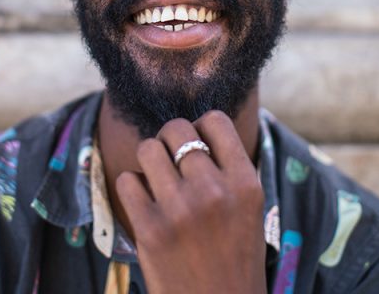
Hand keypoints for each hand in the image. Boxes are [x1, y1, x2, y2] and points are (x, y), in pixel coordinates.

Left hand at [116, 111, 266, 293]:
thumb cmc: (235, 258)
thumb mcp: (251, 209)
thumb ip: (230, 172)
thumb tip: (198, 132)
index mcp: (245, 183)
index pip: (215, 120)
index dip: (201, 126)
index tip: (198, 143)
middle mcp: (214, 190)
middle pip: (177, 129)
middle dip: (170, 139)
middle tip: (172, 160)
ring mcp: (179, 209)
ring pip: (148, 149)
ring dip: (150, 159)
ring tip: (157, 179)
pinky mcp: (149, 229)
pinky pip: (127, 180)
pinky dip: (133, 187)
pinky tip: (145, 202)